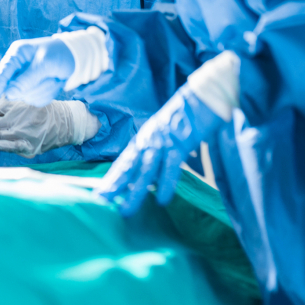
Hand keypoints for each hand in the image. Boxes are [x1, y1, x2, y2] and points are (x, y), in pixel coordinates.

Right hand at [0, 26, 108, 116]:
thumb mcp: (45, 63)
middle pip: (13, 89)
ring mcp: (25, 79)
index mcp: (16, 54)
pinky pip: (36, 99)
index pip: (0, 75)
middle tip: (46, 79)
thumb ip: (27, 79)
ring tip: (54, 77)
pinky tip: (54, 81)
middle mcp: (17, 67)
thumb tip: (9, 94)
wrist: (76, 58)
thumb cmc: (60, 53)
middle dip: (31, 88)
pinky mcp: (33, 88)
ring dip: (43, 90)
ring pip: (26, 96)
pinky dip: (47, 92)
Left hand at [0, 98, 99, 156]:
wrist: (65, 123)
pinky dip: (0, 146)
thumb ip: (7, 106)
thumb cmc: (44, 111)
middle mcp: (20, 123)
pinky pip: (12, 148)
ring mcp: (25, 136)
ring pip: (0, 137)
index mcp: (18, 110)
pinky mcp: (30, 148)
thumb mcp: (25, 102)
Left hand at [96, 86, 223, 214]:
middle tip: (102, 202)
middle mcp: (149, 139)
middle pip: (129, 166)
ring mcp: (163, 141)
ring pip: (145, 169)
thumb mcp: (167, 133)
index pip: (125, 160)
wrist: (203, 95)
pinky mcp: (180, 142)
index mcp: (145, 137)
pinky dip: (166, 183)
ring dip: (135, 190)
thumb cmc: (187, 116)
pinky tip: (161, 199)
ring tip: (126, 209)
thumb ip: (160, 150)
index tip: (101, 193)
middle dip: (115, 185)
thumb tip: (156, 173)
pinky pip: (171, 166)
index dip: (113, 177)